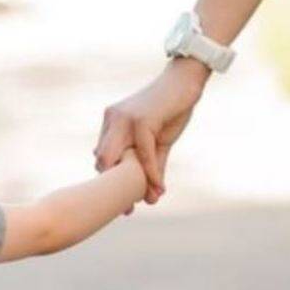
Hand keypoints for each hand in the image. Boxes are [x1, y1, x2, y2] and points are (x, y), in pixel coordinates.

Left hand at [95, 58, 209, 203]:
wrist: (186, 79)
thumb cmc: (172, 107)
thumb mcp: (159, 141)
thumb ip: (153, 165)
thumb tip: (154, 195)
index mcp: (111, 123)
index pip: (103, 158)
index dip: (110, 182)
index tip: (122, 202)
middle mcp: (113, 120)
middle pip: (103, 162)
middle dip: (113, 189)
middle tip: (128, 210)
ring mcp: (125, 119)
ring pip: (118, 160)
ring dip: (131, 185)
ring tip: (144, 202)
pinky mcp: (141, 120)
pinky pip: (143, 154)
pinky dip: (151, 174)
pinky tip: (159, 187)